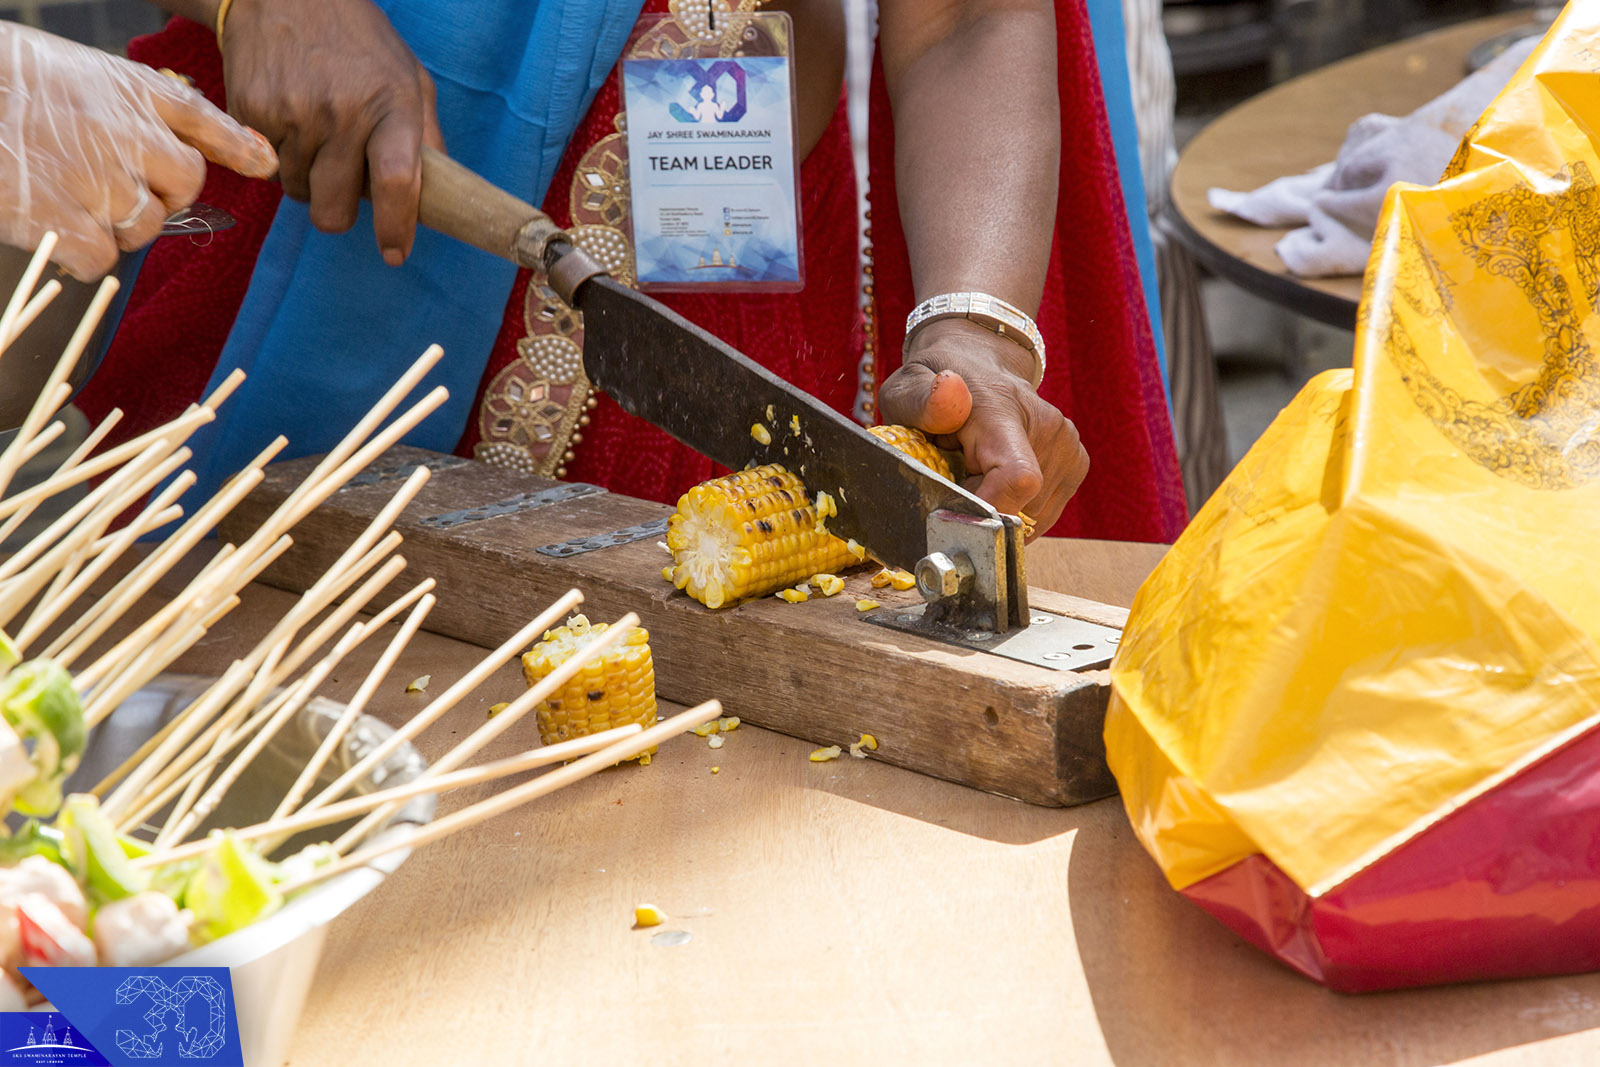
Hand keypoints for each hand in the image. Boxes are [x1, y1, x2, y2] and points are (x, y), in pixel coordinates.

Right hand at [0, 22, 276, 279]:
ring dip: (116, 226)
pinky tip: (52, 230)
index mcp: (130, 90)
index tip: (264, 163)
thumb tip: (185, 142)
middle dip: (158, 195)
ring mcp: (101, 179)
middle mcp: (128, 133)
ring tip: (65, 197)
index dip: (238, 144)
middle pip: (184, 185)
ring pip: (145, 227)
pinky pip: (104, 260)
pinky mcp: (68, 221)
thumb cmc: (4, 83)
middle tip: (109, 186)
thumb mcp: (75, 72)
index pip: (202, 118)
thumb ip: (130, 104)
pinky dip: (83, 256)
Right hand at [220, 0, 442, 263]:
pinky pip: (266, 165)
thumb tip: (442, 192)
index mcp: (392, 107)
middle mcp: (343, 113)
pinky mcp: (253, 111)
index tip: (394, 254)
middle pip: (335, 209)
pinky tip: (288, 115)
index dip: (396, 228)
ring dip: (306, 178)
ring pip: (297, 192)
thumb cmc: (358, 41)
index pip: (397, 184)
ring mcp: (294, 113)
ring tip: (314, 133)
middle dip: (337, 212)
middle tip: (340, 187)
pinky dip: (278, 154)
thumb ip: (426, 134)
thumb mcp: (408, 76)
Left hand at [878, 318, 1088, 535]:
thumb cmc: (935, 384)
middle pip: (1019, 507)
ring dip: (1000, 507)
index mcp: (1005, 412)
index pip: (1018, 479)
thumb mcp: (909, 387)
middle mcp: (1047, 427)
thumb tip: (950, 388)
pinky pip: (1042, 512)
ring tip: (977, 470)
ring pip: (1031, 516)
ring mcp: (1067, 446)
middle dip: (983, 508)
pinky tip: (998, 476)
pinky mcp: (1076, 463)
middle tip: (957, 474)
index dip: (989, 511)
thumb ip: (921, 399)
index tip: (957, 510)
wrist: (977, 364)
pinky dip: (1017, 506)